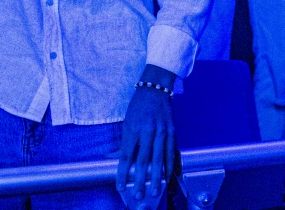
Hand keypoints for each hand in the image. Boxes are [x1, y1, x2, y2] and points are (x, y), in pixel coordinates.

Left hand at [116, 67, 175, 200]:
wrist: (155, 89)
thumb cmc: (138, 107)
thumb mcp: (126, 123)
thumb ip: (122, 143)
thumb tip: (112, 158)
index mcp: (132, 129)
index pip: (125, 156)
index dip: (122, 173)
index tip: (120, 186)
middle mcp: (147, 131)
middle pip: (142, 161)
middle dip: (140, 180)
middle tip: (138, 194)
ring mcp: (161, 131)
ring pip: (158, 159)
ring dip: (156, 177)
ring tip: (155, 190)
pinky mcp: (171, 131)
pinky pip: (170, 152)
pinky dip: (169, 166)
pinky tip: (168, 177)